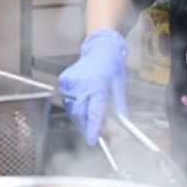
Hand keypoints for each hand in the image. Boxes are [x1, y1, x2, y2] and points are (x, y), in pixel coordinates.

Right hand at [58, 28, 128, 145]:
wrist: (100, 47)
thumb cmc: (111, 64)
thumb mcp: (120, 86)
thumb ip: (120, 107)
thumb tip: (122, 124)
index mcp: (97, 85)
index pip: (93, 113)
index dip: (92, 129)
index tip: (92, 140)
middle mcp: (81, 84)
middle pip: (80, 114)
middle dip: (86, 126)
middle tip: (95, 133)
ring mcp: (71, 81)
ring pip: (73, 109)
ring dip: (81, 117)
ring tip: (90, 120)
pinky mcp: (65, 80)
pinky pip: (68, 100)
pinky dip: (75, 106)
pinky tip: (83, 105)